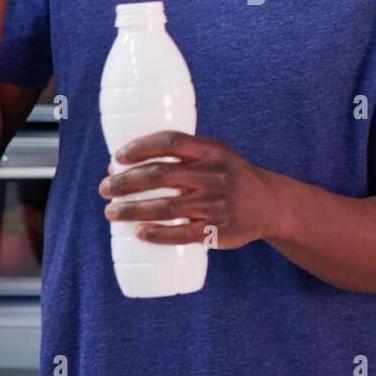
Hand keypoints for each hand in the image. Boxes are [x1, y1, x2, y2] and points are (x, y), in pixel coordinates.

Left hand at [98, 132, 285, 250]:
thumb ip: (178, 156)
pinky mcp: (217, 230)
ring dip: (133, 210)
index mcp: (210, 151)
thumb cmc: (229, 176)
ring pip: (167, 207)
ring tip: (111, 212)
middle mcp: (213, 175)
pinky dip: (159, 234)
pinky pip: (183, 234)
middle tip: (105, 189)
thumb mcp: (214, 154)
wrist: (270, 204)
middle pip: (161, 175)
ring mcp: (215, 204)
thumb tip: (124, 165)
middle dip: (126, 182)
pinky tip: (139, 233)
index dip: (140, 147)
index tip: (117, 157)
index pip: (171, 141)